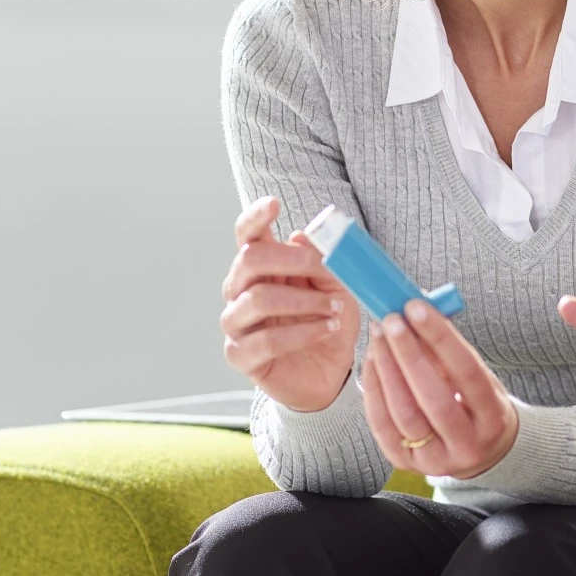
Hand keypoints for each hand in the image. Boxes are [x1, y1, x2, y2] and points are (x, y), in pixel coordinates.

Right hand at [220, 196, 361, 411]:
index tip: (274, 204)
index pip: (247, 234)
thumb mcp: (339, 285)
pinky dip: (303, 332)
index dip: (255, 217)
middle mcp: (241, 289)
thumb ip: (324, 262)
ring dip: (304, 301)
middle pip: (249, 260)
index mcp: (261, 266)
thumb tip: (303, 235)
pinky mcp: (241, 355)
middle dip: (289, 259)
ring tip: (335, 309)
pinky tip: (326, 329)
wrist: (331, 371)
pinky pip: (265, 341)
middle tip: (320, 267)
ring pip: (258, 300)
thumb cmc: (329, 319)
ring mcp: (237, 323)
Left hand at [360, 298, 517, 479]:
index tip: (417, 307)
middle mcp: (467, 443)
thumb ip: (450, 348)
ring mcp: (436, 459)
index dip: (440, 337)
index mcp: (493, 416)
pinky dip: (374, 388)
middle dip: (408, 352)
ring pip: (404, 412)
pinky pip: (382, 424)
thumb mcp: (478, 376)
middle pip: (432, 396)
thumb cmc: (476, 403)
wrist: (479, 451)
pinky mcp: (405, 465)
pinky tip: (372, 360)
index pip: (467, 371)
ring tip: (379, 335)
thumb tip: (418, 308)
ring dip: (387, 368)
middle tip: (392, 319)